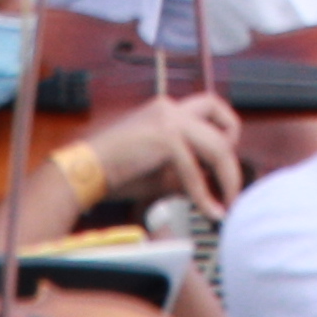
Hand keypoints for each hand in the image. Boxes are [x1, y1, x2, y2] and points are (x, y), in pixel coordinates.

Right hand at [84, 91, 248, 221]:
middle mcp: (170, 107)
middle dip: (233, 158)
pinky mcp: (164, 137)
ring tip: (229, 202)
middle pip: (222, 122)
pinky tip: (208, 209)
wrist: (83, 172)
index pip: (212, 107)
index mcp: (167, 109)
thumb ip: (187, 167)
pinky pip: (194, 169)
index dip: (226, 132)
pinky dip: (203, 193)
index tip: (226, 163)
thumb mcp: (159, 167)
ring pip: (217, 144)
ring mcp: (168, 119)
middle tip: (233, 187)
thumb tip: (213, 184)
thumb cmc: (115, 171)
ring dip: (228, 177)